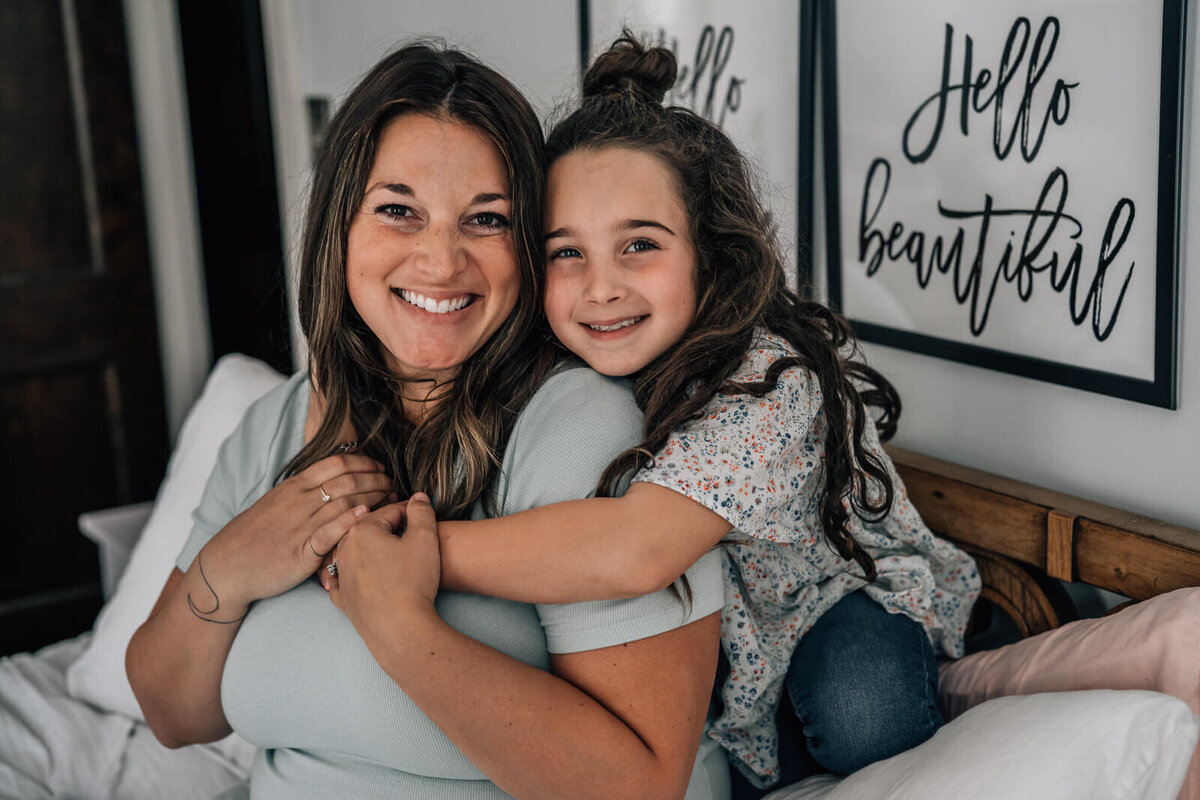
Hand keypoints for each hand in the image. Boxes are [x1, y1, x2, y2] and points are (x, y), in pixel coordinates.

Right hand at [199, 453, 394, 612]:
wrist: (225, 568)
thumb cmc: (252, 539)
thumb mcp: (274, 505)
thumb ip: (301, 493)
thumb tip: (329, 483)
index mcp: (292, 488)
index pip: (336, 464)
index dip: (364, 462)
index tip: (380, 467)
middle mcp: (298, 502)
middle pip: (347, 481)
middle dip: (376, 479)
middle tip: (393, 483)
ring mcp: (300, 526)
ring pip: (344, 502)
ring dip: (374, 497)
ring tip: (392, 499)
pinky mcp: (302, 551)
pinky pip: (330, 531)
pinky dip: (351, 521)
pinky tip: (368, 515)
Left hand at [326, 493, 442, 640]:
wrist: (400, 628)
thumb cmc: (412, 582)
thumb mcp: (425, 538)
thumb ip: (421, 512)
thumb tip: (417, 498)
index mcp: (361, 529)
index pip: (389, 511)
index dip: (409, 511)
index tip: (422, 515)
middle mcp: (344, 549)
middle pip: (368, 529)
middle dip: (387, 528)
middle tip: (407, 531)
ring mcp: (340, 575)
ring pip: (353, 552)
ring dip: (369, 548)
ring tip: (387, 551)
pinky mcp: (343, 599)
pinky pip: (342, 581)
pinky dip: (351, 575)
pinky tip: (357, 576)